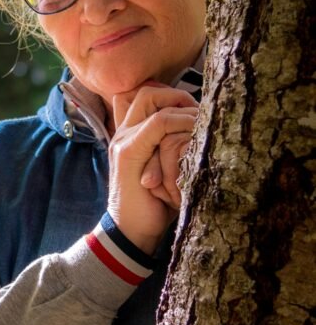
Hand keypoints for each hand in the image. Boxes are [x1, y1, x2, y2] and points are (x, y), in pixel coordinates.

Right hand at [108, 84, 197, 253]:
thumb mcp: (167, 174)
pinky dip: (179, 122)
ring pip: (150, 99)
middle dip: (177, 95)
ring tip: (202, 121)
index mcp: (129, 137)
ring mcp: (123, 141)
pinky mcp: (130, 152)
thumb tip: (203, 136)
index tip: (196, 111)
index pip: (145, 97)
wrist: (131, 233)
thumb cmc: (155, 207)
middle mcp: (123, 134)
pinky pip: (158, 123)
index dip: (172, 96)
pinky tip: (195, 132)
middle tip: (199, 112)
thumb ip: (173, 152)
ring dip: (181, 106)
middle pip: (147, 92)